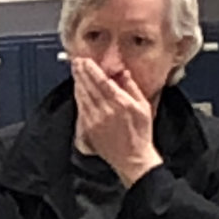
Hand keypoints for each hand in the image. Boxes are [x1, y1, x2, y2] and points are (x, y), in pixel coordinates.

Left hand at [71, 57, 161, 186]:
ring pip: (83, 96)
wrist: (132, 158)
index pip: (102, 81)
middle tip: (76, 61)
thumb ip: (132, 88)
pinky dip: (78, 96)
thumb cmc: (140, 133)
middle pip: (89, 86)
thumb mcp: (143, 106)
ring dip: (78, 82)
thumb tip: (123, 73)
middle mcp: (106, 110)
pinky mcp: (89, 128)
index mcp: (121, 103)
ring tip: (75, 70)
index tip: (86, 60)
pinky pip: (81, 108)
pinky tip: (77, 88)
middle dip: (82, 72)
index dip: (92, 70)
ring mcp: (96, 119)